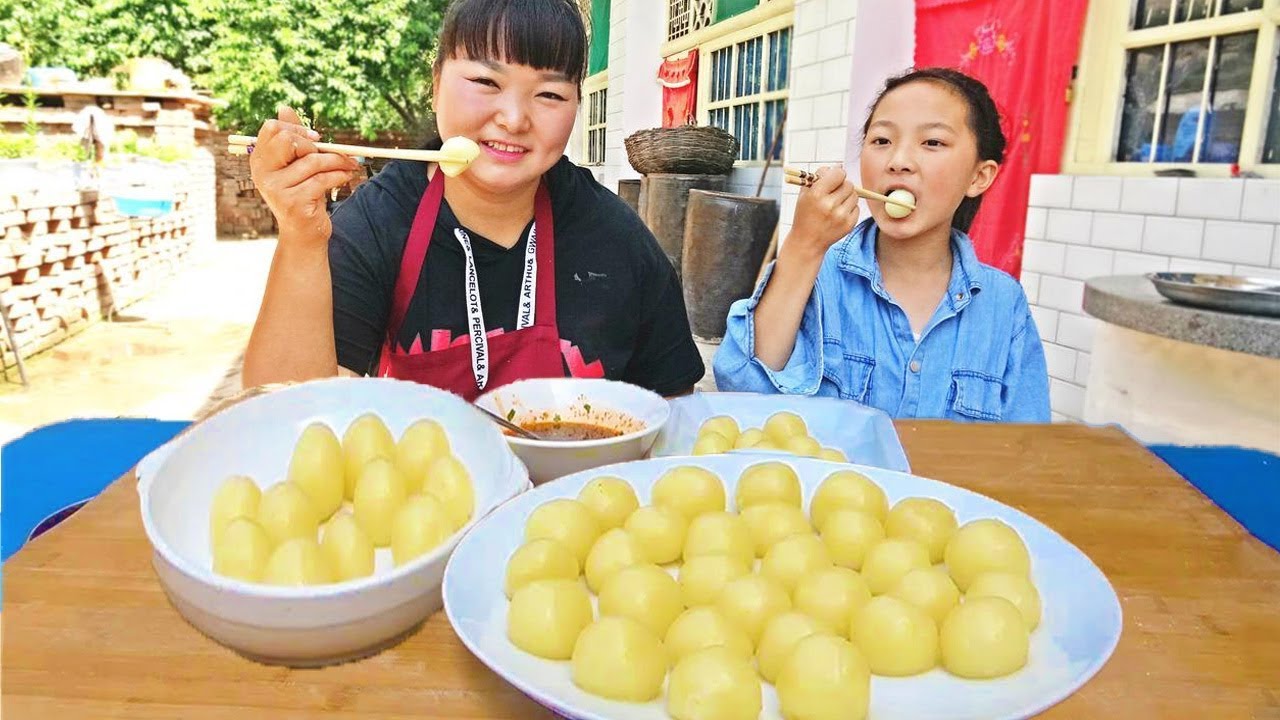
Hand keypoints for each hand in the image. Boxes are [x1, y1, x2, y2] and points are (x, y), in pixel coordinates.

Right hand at [248, 107, 360, 244]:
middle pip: (288, 141)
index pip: (272, 128)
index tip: (316, 139)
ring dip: (337, 161)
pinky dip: (339, 175)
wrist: (304, 233)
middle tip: (332, 154)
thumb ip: (292, 138)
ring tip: (349, 165)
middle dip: (316, 145)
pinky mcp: (294, 202)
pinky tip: (347, 176)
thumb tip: (284, 108)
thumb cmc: (302, 194)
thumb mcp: (296, 166)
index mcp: (259, 160)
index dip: (297, 129)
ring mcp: (276, 189)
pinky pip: (322, 179)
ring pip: (312, 161)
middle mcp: (262, 173)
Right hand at [784, 165, 859, 261]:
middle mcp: (829, 205)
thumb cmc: (805, 214)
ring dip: (847, 196)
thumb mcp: (805, 193)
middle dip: (842, 186)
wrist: (807, 241)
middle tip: (833, 192)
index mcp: (816, 194)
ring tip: (836, 203)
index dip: (836, 174)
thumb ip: (819, 177)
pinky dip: (849, 208)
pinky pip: (856, 207)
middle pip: (849, 184)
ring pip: (855, 195)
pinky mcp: (849, 224)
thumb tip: (838, 166)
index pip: (839, 174)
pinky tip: (838, 214)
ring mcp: (841, 216)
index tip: (832, 178)